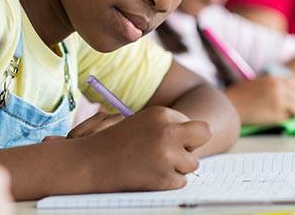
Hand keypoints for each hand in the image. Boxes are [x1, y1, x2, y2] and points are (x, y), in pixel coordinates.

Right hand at [79, 106, 211, 191]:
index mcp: (162, 113)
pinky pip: (181, 181)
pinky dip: (168, 182)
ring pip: (192, 163)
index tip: (165, 141)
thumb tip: (202, 132)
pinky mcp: (164, 177)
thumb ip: (169, 125)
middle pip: (204, 134)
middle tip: (178, 152)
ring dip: (178, 167)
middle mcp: (168, 131)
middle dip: (194, 144)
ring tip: (153, 164)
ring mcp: (167, 155)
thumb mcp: (143, 122)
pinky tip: (148, 175)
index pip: (193, 123)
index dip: (182, 134)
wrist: (90, 163)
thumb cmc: (116, 142)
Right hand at [225, 75, 294, 123]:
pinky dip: (283, 119)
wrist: (229, 104)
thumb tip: (286, 92)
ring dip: (293, 113)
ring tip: (283, 115)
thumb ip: (273, 85)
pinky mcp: (276, 116)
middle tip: (289, 109)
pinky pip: (287, 118)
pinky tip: (273, 119)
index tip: (291, 97)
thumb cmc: (240, 94)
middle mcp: (280, 90)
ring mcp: (279, 103)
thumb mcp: (259, 83)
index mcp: (276, 80)